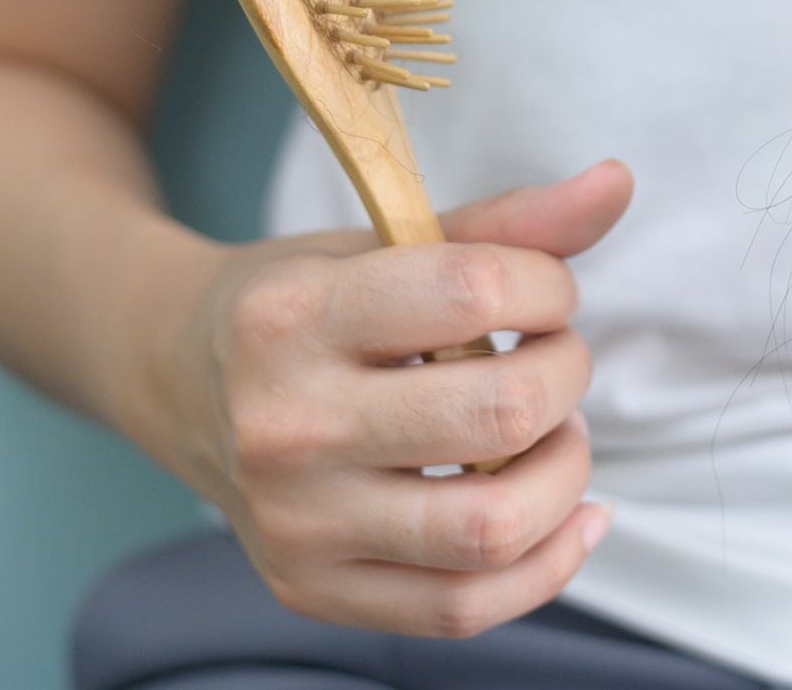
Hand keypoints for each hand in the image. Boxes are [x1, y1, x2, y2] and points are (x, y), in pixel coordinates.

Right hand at [157, 159, 631, 636]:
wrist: (173, 377)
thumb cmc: (300, 299)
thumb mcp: (382, 241)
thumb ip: (507, 221)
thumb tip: (618, 182)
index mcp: (293, 315)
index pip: (476, 291)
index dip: (549, 285)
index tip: (545, 290)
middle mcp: (285, 425)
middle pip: (499, 413)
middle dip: (566, 375)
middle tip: (553, 358)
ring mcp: (295, 522)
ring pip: (490, 529)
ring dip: (564, 474)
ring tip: (553, 434)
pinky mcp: (310, 589)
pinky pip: (462, 608)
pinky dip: (547, 564)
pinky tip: (572, 515)